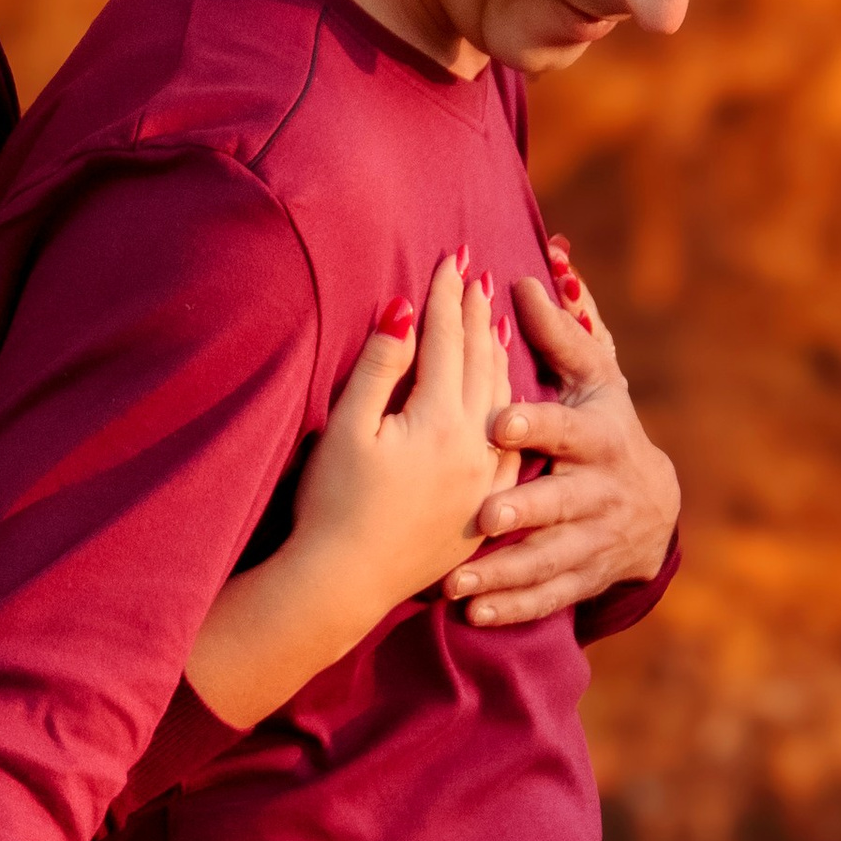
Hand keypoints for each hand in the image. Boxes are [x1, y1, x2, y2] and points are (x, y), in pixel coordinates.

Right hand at [289, 252, 515, 616]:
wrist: (343, 584)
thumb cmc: (330, 504)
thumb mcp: (347, 428)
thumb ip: (379, 365)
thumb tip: (403, 308)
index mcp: (439, 421)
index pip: (445, 341)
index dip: (446, 296)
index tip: (452, 256)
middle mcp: (474, 446)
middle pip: (479, 363)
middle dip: (476, 315)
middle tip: (477, 274)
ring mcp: (485, 480)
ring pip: (502, 400)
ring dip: (496, 354)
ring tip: (493, 320)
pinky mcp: (483, 507)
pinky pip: (510, 443)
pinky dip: (507, 406)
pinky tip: (504, 395)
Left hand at [444, 253, 679, 627]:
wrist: (654, 509)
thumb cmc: (604, 424)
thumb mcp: (595, 377)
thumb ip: (563, 329)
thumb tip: (537, 266)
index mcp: (599, 434)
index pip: (567, 428)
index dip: (538, 426)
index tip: (499, 422)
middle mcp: (601, 491)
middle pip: (563, 503)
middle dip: (526, 511)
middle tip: (481, 517)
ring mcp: (595, 539)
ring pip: (551, 559)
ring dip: (505, 572)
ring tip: (456, 584)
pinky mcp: (585, 577)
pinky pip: (549, 596)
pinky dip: (513, 606)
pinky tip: (472, 612)